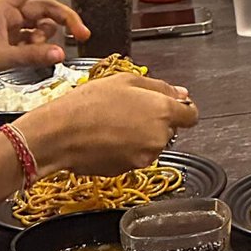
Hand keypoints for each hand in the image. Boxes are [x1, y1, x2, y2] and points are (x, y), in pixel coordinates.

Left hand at [0, 0, 87, 103]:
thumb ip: (31, 56)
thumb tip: (61, 53)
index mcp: (2, 7)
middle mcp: (7, 15)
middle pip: (44, 8)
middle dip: (64, 19)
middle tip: (82, 34)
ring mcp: (8, 30)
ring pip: (40, 26)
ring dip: (50, 37)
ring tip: (48, 51)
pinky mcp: (7, 46)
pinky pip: (32, 42)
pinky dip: (40, 48)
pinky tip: (41, 57)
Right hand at [19, 73, 197, 177]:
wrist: (59, 134)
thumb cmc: (88, 103)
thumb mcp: (124, 81)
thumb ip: (159, 87)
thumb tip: (181, 93)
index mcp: (163, 111)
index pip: (191, 115)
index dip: (182, 109)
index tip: (170, 106)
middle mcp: (159, 137)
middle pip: (168, 129)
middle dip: (154, 121)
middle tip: (127, 110)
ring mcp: (145, 156)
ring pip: (151, 144)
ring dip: (140, 136)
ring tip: (112, 123)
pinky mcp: (129, 169)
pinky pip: (135, 156)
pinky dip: (126, 149)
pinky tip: (106, 138)